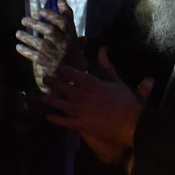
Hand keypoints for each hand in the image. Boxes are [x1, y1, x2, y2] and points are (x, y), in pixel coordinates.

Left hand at [17, 0, 82, 91]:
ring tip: (18, 33)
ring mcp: (56, 55)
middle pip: (50, 31)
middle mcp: (65, 45)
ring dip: (28, 37)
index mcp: (72, 37)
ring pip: (41, 44)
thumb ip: (67, 18)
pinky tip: (18, 47)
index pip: (64, 22)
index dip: (52, 15)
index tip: (40, 11)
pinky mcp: (49, 65)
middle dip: (36, 24)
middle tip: (24, 20)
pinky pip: (36, 57)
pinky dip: (26, 51)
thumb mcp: (73, 35)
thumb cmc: (72, 53)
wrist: (74, 77)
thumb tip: (60, 0)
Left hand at [42, 47, 154, 164]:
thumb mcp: (116, 80)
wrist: (132, 123)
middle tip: (45, 79)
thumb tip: (102, 49)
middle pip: (63, 87)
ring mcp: (81, 111)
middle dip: (52, 82)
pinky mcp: (81, 124)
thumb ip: (106, 65)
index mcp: (92, 84)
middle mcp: (83, 96)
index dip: (63, 71)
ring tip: (42, 96)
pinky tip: (48, 116)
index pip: (72, 74)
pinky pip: (64, 121)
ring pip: (60, 104)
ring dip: (49, 99)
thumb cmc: (126, 101)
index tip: (57, 69)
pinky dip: (55, 119)